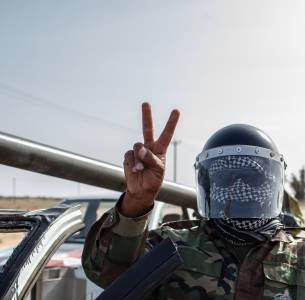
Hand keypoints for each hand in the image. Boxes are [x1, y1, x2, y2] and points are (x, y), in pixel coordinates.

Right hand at [121, 102, 179, 216]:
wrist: (141, 190)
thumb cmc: (153, 180)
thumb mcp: (158, 170)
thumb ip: (151, 158)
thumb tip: (139, 149)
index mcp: (160, 149)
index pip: (167, 134)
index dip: (171, 123)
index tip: (176, 111)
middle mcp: (149, 147)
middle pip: (147, 129)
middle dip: (146, 116)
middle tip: (146, 103)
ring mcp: (138, 151)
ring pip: (137, 146)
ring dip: (139, 158)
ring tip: (141, 169)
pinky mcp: (129, 156)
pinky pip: (129, 154)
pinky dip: (132, 162)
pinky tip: (135, 169)